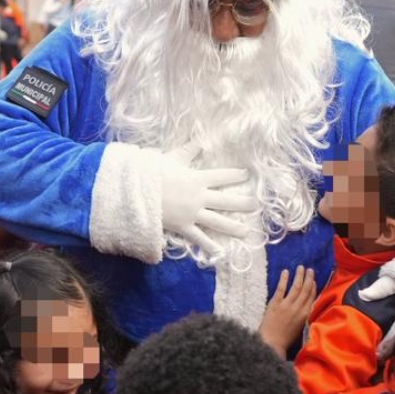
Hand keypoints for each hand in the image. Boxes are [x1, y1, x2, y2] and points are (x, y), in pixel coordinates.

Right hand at [160, 144, 256, 261]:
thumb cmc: (153, 173)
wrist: (138, 193)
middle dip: (243, 203)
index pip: (222, 176)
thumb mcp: (172, 158)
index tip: (246, 175)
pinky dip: (209, 246)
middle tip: (256, 206)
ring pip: (218, 222)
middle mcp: (200, 197)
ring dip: (233, 227)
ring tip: (247, 231)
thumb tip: (201, 141)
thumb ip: (188, 151)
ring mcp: (193, 214)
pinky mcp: (184, 227)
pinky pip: (199, 238)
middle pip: (226, 201)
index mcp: (198, 178)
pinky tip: (220, 252)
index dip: (236, 175)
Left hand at [259, 266, 316, 357]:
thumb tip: (308, 306)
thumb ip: (305, 317)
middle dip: (308, 278)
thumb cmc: (286, 339)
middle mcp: (297, 308)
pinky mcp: (275, 304)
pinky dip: (284, 279)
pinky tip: (286, 272)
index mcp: (305, 315)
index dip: (313, 288)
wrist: (272, 343)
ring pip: (295, 287)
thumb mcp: (301, 329)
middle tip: (310, 270)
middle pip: (305, 290)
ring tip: (301, 267)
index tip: (314, 280)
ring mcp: (286, 305)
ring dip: (299, 276)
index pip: (312, 298)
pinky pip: (281, 289)